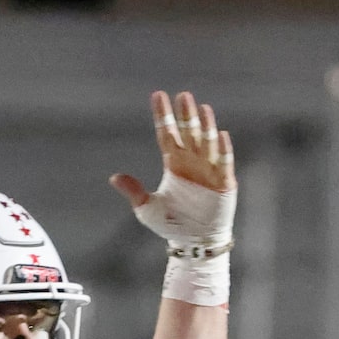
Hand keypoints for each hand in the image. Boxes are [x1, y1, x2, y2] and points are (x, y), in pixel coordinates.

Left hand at [109, 90, 235, 244]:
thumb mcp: (147, 208)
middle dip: (186, 115)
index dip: (163, 115)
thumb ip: (133, 191)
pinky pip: (224, 163)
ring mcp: (209, 170)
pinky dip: (223, 150)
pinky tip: (221, 135)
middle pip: (188, 132)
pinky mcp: (224, 182)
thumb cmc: (172, 224)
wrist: (194, 243)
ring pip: (207, 142)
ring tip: (203, 108)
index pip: (167, 133)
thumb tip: (114, 177)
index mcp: (174, 163)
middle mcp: (192, 161)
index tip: (158, 95)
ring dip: (206, 126)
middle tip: (183, 95)